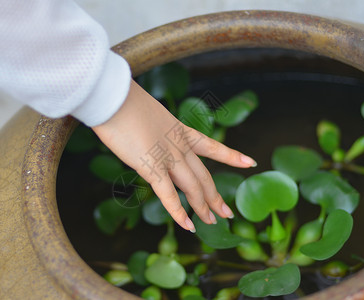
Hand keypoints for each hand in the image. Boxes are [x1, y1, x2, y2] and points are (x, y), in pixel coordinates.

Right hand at [92, 79, 255, 231]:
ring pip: (193, 187)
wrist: (113, 97)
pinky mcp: (151, 167)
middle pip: (204, 175)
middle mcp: (179, 145)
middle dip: (215, 196)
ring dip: (202, 207)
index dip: (232, 156)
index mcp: (179, 130)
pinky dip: (178, 213)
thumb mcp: (144, 113)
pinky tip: (188, 225)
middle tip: (226, 212)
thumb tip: (141, 134)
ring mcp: (168, 157)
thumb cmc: (120, 101)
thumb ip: (149, 127)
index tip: (249, 163)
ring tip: (211, 222)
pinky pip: (168, 195)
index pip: (211, 146)